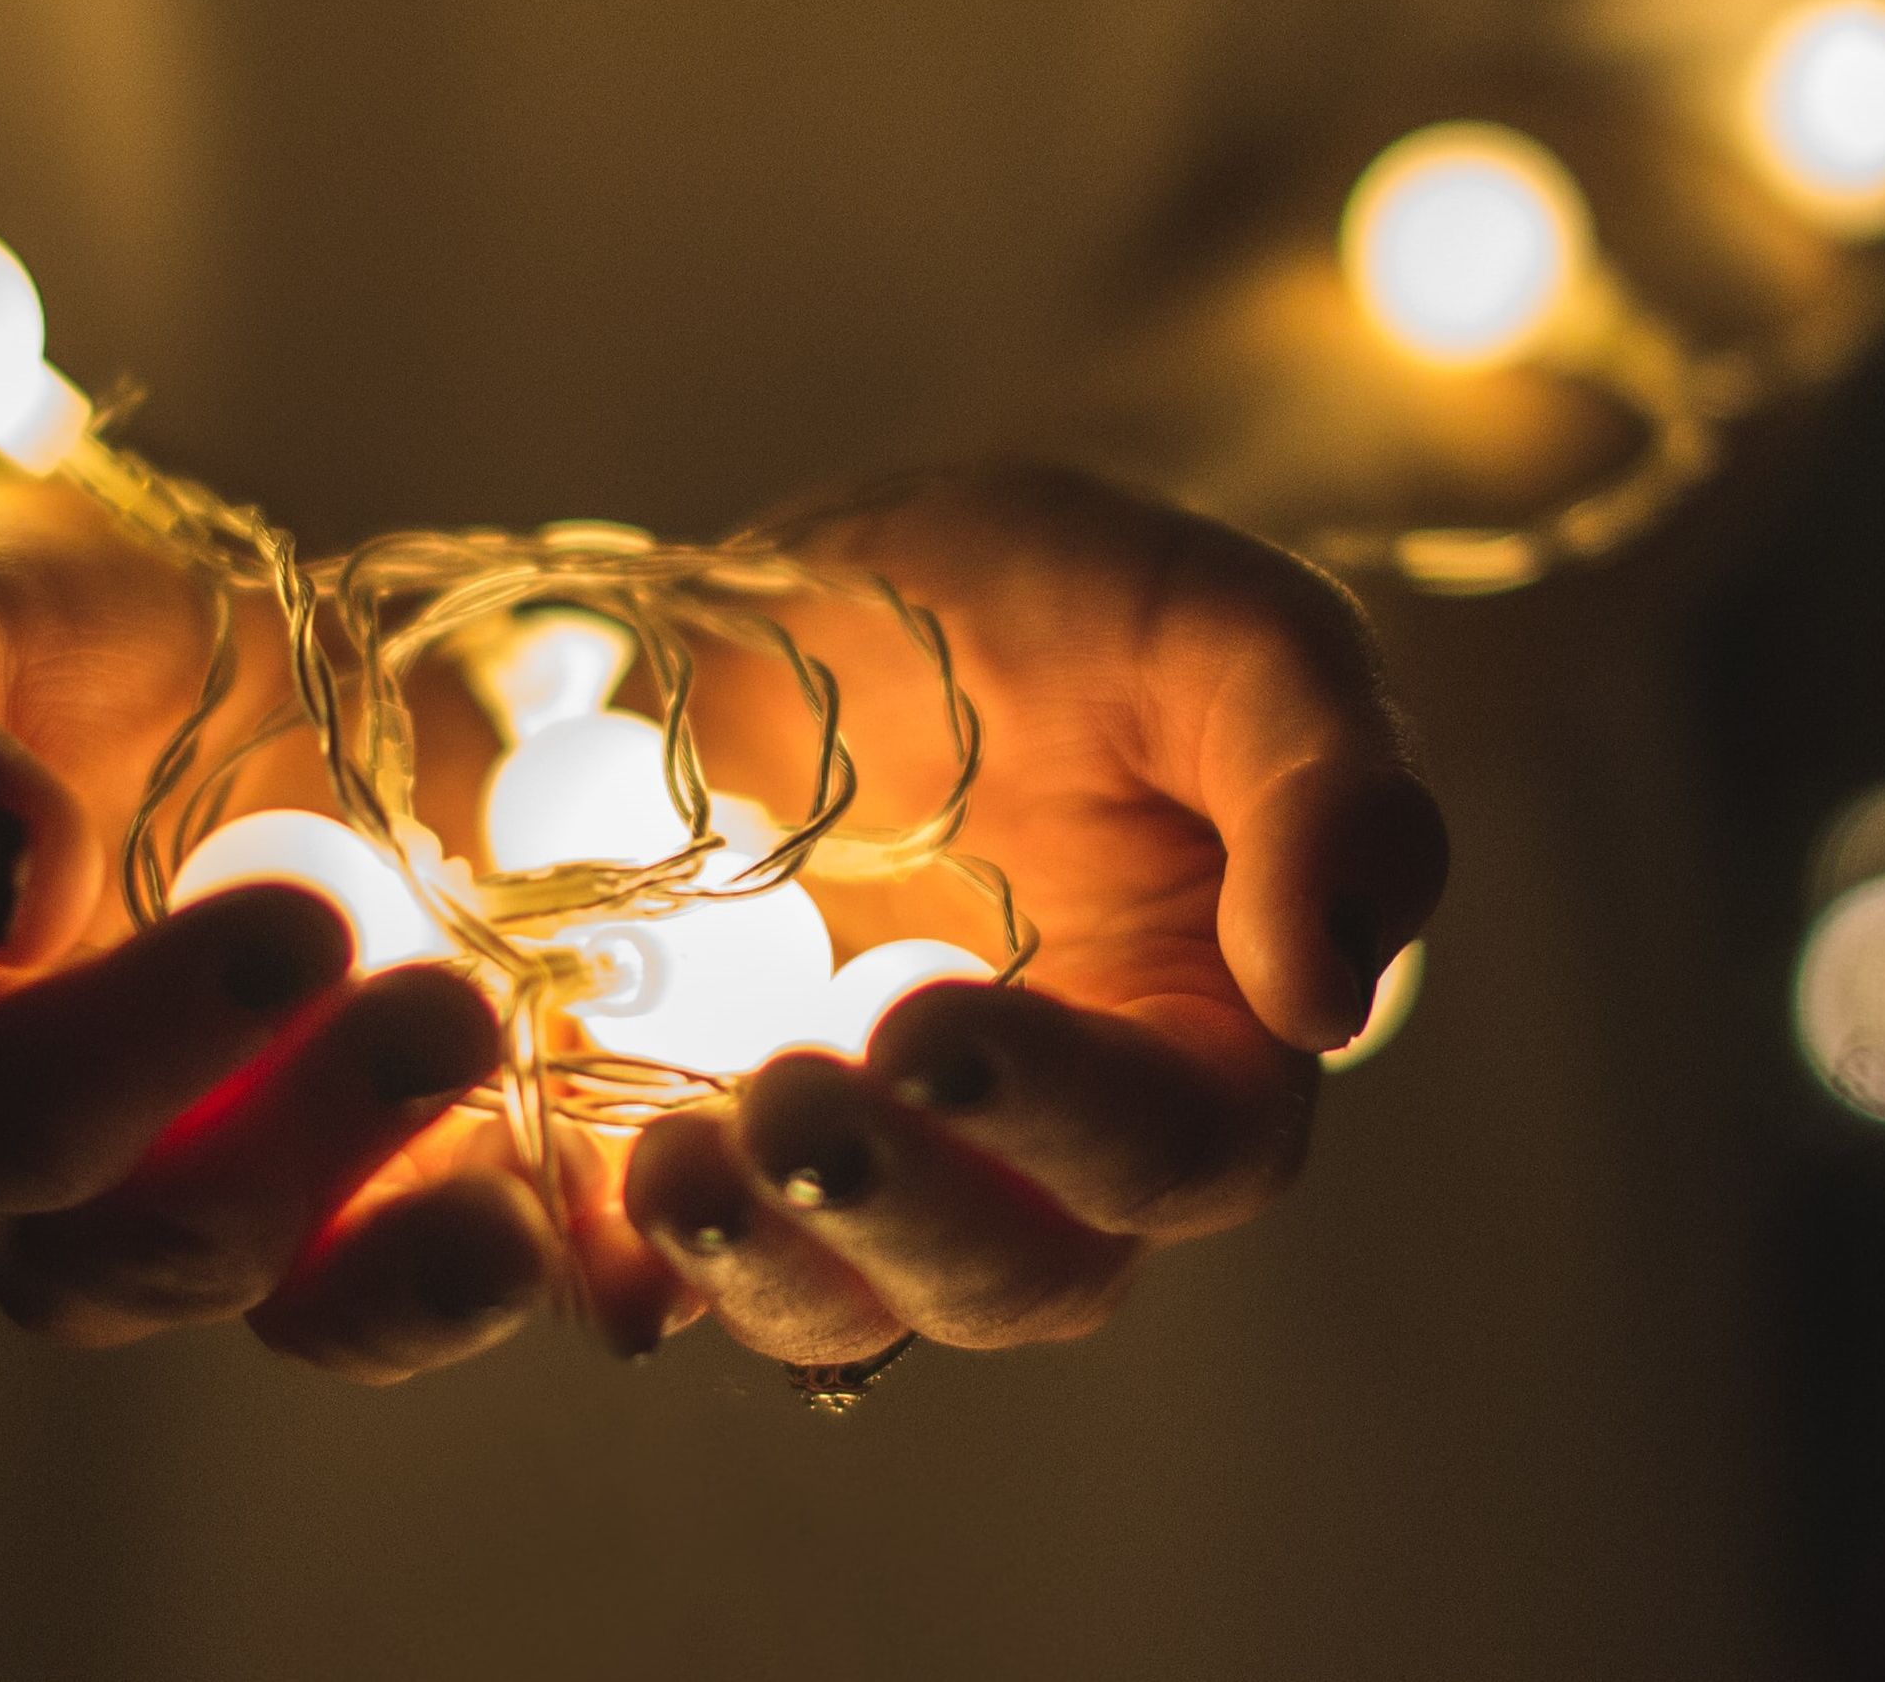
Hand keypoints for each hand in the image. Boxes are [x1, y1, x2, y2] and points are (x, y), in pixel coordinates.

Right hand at [0, 479, 556, 1382]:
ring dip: (422, 1269)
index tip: (300, 926)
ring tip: (528, 1207)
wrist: (204, 647)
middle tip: (452, 1009)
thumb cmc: (17, 635)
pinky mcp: (386, 1198)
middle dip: (308, 1147)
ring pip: (307, 1312)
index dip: (140, 1053)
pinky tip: (630, 1246)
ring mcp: (230, 1210)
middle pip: (151, 1249)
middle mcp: (50, 1191)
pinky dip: (553, 1272)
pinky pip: (461, 1278)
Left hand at [604, 462, 1445, 1365]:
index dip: (1065, 1120)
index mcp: (1201, 1053)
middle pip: (1004, 1274)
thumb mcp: (1234, 636)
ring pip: (835, 1300)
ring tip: (664, 1168)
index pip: (1174, 1153)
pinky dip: (612, 1259)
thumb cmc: (1095, 605)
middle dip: (892, 1217)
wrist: (892, 583)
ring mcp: (873, 1163)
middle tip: (787, 1110)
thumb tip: (1331, 997)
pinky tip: (553, 1220)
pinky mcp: (718, 1134)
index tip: (937, 1025)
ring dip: (751, 1265)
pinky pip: (670, 1256)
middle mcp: (1044, 1155)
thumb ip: (1330, 792)